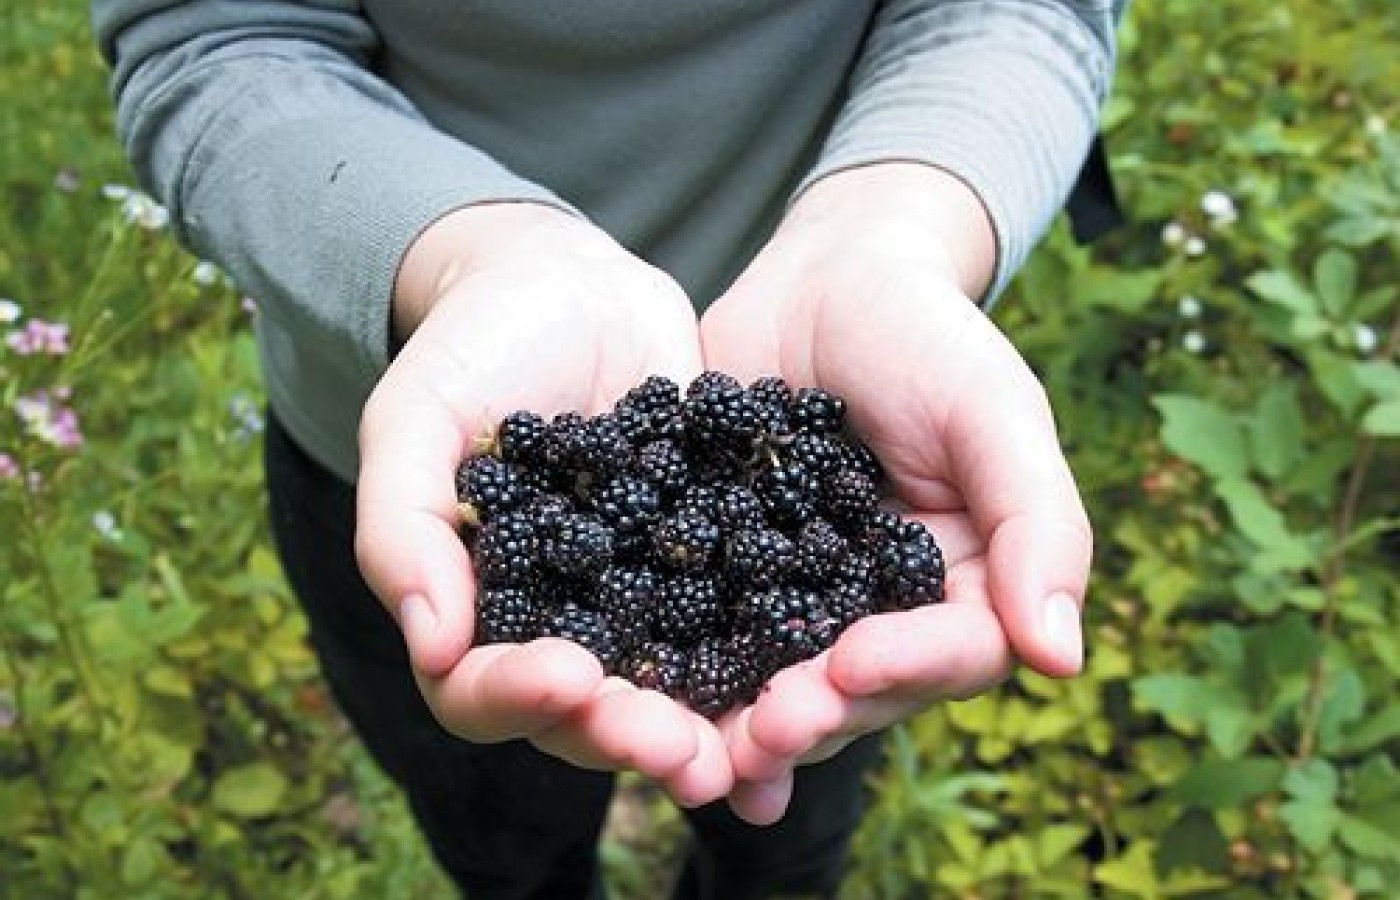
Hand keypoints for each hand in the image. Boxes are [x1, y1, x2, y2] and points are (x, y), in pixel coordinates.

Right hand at [355, 203, 731, 806]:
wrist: (568, 285)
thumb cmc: (471, 346)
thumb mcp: (414, 421)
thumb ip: (401, 526)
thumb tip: (429, 641)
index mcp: (475, 611)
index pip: (482, 689)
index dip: (521, 697)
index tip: (571, 678)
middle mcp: (560, 624)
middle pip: (588, 713)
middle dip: (633, 736)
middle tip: (686, 751)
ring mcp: (638, 600)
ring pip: (672, 687)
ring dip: (713, 722)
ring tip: (764, 739)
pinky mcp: (710, 563)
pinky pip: (740, 620)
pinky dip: (774, 654)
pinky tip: (825, 677)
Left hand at [700, 164, 1092, 822]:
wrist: (824, 279)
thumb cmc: (926, 335)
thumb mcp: (994, 411)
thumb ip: (1036, 524)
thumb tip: (1063, 662)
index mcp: (962, 584)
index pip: (954, 651)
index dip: (909, 668)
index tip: (853, 666)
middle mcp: (883, 611)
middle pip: (862, 691)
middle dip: (817, 715)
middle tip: (769, 727)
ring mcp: (799, 601)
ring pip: (783, 683)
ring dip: (751, 724)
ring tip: (713, 749)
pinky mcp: (725, 581)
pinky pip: (706, 638)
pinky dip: (686, 684)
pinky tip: (650, 717)